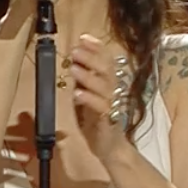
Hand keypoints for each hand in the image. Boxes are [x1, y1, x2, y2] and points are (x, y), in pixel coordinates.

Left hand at [68, 34, 134, 163]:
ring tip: (74, 68)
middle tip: (75, 50)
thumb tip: (73, 66)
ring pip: (104, 87)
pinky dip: (89, 99)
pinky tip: (78, 94)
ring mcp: (113, 106)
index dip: (97, 48)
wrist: (111, 149)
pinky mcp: (109, 120)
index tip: (84, 37)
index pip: (106, 61)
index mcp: (109, 84)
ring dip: (88, 76)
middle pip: (107, 70)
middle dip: (91, 58)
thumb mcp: (88, 99)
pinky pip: (101, 108)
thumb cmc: (98, 123)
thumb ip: (83, 84)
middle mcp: (114, 92)